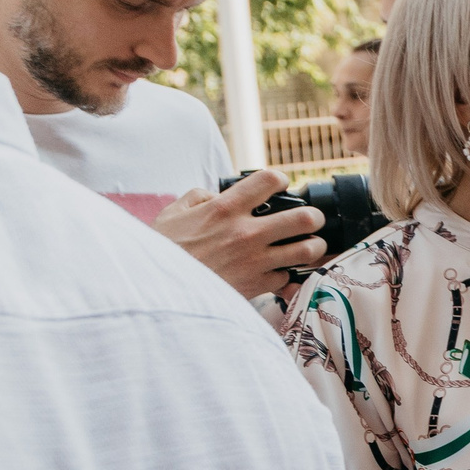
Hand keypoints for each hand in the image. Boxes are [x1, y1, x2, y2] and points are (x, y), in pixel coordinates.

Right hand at [155, 169, 325, 299]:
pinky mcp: (255, 285)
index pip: (270, 180)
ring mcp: (254, 260)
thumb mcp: (173, 214)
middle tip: (310, 220)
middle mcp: (245, 232)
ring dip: (313, 247)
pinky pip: (286, 278)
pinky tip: (281, 271)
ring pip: (307, 250)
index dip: (280, 180)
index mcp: (226, 209)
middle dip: (314, 217)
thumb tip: (218, 195)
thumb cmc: (163, 251)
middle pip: (305, 218)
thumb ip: (199, 198)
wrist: (156, 290)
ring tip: (308, 246)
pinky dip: (287, 275)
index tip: (280, 186)